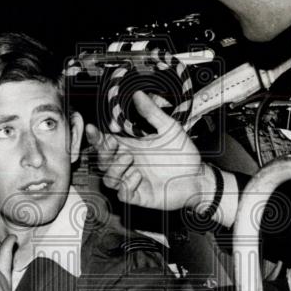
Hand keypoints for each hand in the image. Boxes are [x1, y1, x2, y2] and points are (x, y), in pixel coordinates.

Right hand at [87, 90, 211, 211]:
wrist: (198, 177)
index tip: (93, 128)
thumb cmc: (183, 154)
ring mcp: (132, 181)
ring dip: (115, 167)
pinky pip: (123, 193)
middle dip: (104, 152)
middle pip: (101, 161)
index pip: (105, 143)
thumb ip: (152, 113)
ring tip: (129, 158)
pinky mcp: (139, 196)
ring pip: (108, 178)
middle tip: (115, 143)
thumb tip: (138, 94)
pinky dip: (127, 184)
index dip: (95, 137)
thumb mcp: (169, 129)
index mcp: (130, 147)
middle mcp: (128, 165)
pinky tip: (138, 175)